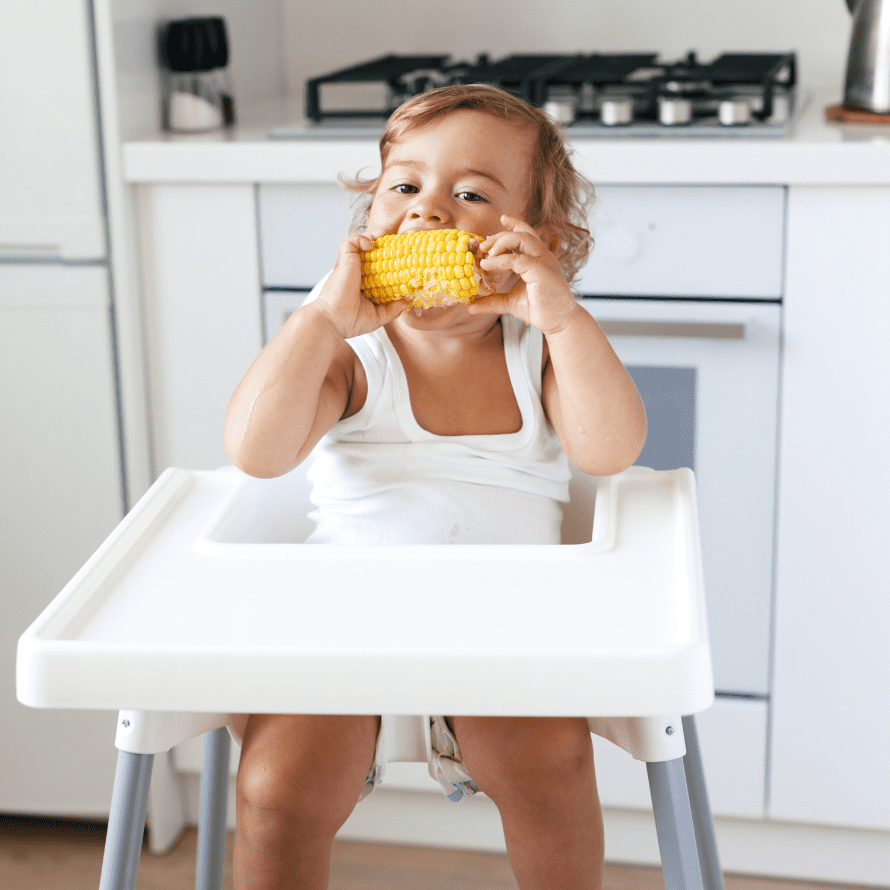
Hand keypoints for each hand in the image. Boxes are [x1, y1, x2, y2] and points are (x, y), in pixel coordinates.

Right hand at [313, 232, 405, 339]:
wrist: (334, 322)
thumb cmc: (350, 321)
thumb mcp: (378, 316)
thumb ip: (392, 309)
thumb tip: (406, 301)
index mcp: (363, 284)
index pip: (376, 266)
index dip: (388, 259)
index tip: (402, 257)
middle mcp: (355, 273)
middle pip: (369, 252)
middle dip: (383, 244)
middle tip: (398, 242)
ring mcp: (349, 266)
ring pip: (359, 242)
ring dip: (373, 235)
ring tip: (386, 235)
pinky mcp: (344, 261)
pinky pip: (351, 242)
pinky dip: (362, 238)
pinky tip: (371, 245)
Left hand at [468, 216, 578, 335]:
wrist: (558, 322)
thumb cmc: (538, 310)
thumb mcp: (510, 302)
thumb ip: (492, 301)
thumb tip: (471, 307)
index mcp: (538, 258)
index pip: (527, 234)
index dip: (515, 224)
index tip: (501, 219)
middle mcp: (542, 256)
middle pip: (521, 234)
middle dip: (499, 236)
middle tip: (482, 246)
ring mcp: (543, 262)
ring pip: (522, 239)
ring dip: (501, 242)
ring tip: (485, 254)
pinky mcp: (541, 271)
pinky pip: (518, 260)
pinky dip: (500, 261)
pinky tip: (487, 265)